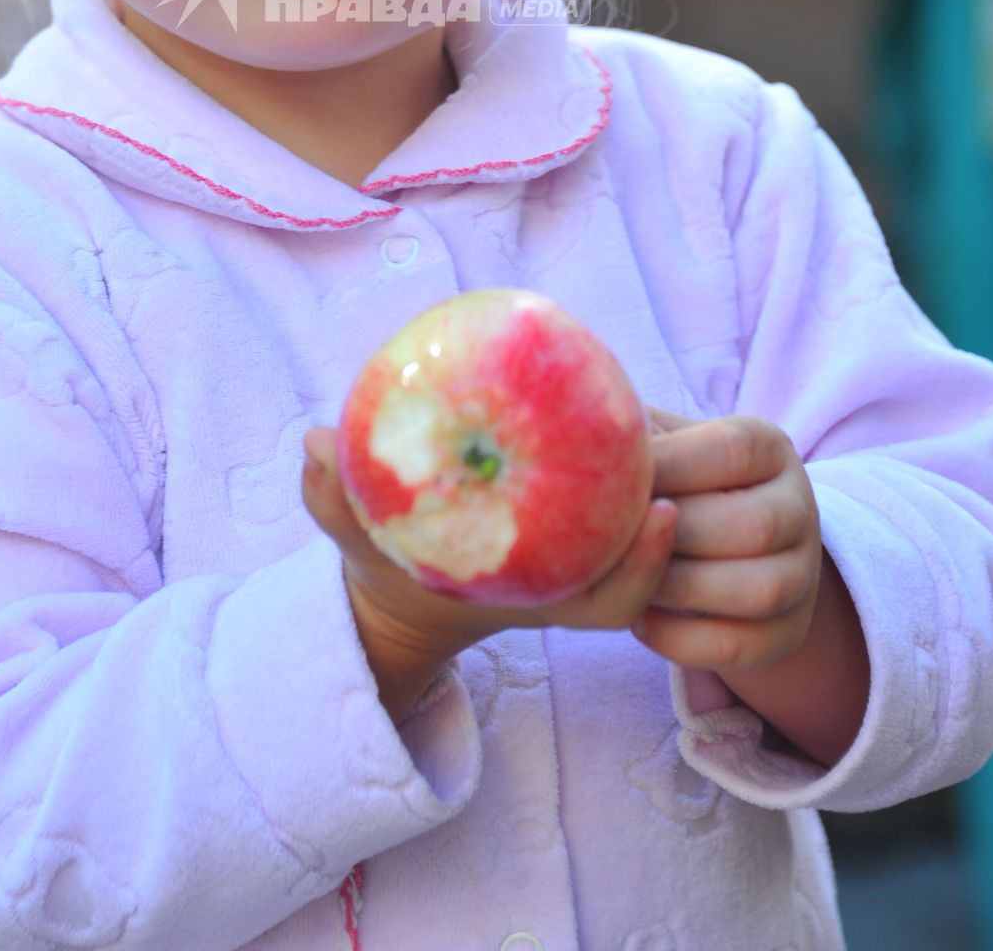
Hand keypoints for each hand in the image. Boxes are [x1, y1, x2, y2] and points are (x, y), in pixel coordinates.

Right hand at [301, 428, 678, 669]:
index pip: (612, 600)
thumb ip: (332, 497)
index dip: (646, 565)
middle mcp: (566, 578)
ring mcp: (571, 553)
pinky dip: (617, 454)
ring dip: (654, 480)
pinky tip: (613, 391)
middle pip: (641, 563)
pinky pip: (607, 492)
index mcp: (534, 597)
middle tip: (677, 450)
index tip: (666, 513)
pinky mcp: (567, 519)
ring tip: (660, 415)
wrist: (400, 589)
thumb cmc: (386, 564)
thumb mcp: (354, 539)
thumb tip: (316, 442)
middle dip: (671, 520)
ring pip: (633, 526)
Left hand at [631, 408, 822, 671]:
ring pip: (758, 591)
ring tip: (629, 585)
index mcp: (769, 447)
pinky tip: (641, 623)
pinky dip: (684, 640)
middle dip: (671, 540)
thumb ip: (632, 437)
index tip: (609, 477)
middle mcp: (800, 507)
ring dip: (680, 591)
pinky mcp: (788, 632)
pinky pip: (742, 646)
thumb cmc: (668, 480)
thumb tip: (583, 437)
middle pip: (751, 527)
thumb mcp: (660, 443)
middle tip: (611, 543)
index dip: (669, 466)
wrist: (710, 542)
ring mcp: (803, 574)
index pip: (732, 451)